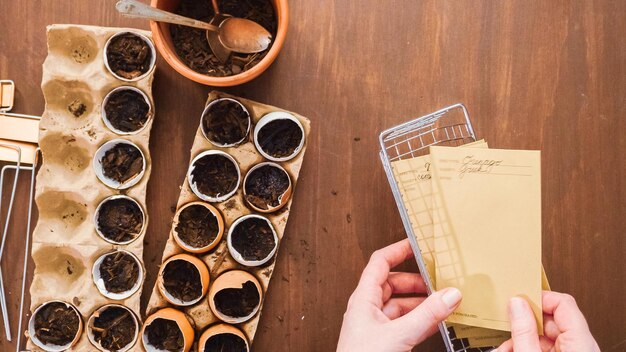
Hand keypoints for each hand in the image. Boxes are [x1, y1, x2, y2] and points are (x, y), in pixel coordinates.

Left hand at [337, 239, 461, 351]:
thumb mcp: (398, 335)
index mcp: (364, 298)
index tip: (418, 244)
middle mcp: (368, 308)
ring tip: (443, 300)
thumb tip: (449, 294)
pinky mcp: (385, 341)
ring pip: (401, 304)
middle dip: (417, 280)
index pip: (380, 262)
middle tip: (439, 277)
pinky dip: (421, 319)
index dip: (398, 249)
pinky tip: (437, 321)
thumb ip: (426, 315)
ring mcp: (376, 325)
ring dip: (421, 301)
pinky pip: (405, 322)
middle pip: (394, 283)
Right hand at [497, 291, 599, 351]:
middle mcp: (581, 346)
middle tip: (507, 327)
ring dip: (521, 338)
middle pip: (551, 319)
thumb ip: (524, 330)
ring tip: (506, 347)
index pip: (563, 302)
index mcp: (580, 342)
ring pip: (545, 335)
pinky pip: (547, 347)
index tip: (519, 300)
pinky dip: (528, 347)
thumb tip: (517, 303)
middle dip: (523, 323)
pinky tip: (513, 350)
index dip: (539, 298)